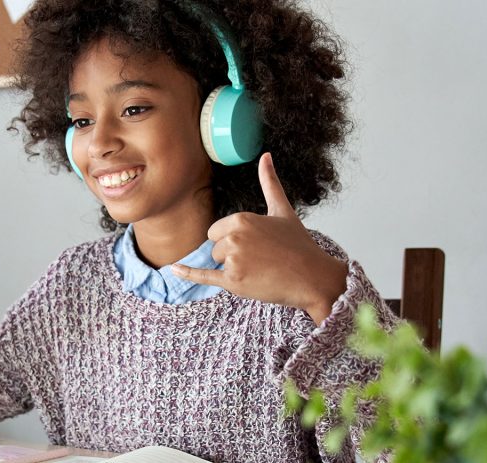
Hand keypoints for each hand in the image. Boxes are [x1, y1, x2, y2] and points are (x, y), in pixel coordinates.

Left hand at [172, 153, 346, 323]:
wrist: (313, 277)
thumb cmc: (299, 245)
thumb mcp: (282, 210)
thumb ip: (270, 183)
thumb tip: (266, 156)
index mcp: (242, 218)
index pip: (216, 231)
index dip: (232, 240)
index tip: (255, 245)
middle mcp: (234, 237)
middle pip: (215, 248)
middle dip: (232, 255)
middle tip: (260, 259)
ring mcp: (233, 260)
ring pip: (217, 263)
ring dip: (233, 269)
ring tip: (260, 270)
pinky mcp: (234, 282)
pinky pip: (203, 276)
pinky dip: (188, 274)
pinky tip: (173, 269)